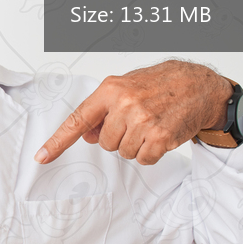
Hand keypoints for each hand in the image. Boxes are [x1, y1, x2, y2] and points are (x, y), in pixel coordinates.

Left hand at [35, 60, 232, 164]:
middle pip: (105, 143)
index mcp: (111, 90)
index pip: (77, 120)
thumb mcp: (126, 87)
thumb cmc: (162, 84)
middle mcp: (124, 105)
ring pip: (123, 152)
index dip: (57, 142)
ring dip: (136, 144)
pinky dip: (151, 152)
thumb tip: (86, 134)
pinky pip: (143, 159)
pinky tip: (161, 134)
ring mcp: (143, 121)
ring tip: (151, 123)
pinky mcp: (160, 137)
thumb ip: (103, 110)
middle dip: (119, 136)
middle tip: (138, 120)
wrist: (200, 85)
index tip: (41, 156)